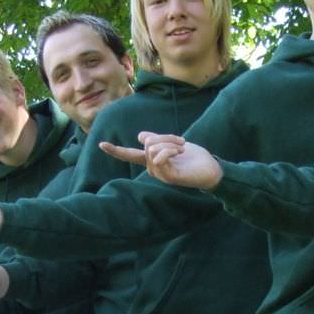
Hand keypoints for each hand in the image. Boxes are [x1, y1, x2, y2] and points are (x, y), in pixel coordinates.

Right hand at [101, 133, 222, 189]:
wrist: (211, 169)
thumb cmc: (194, 158)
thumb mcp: (173, 144)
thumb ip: (157, 140)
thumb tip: (140, 136)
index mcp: (152, 161)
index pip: (130, 156)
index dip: (116, 150)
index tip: (101, 144)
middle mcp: (153, 169)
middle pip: (147, 143)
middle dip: (165, 137)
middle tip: (181, 142)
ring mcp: (160, 174)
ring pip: (152, 148)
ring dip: (170, 142)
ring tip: (183, 147)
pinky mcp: (168, 177)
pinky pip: (159, 157)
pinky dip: (170, 149)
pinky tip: (180, 151)